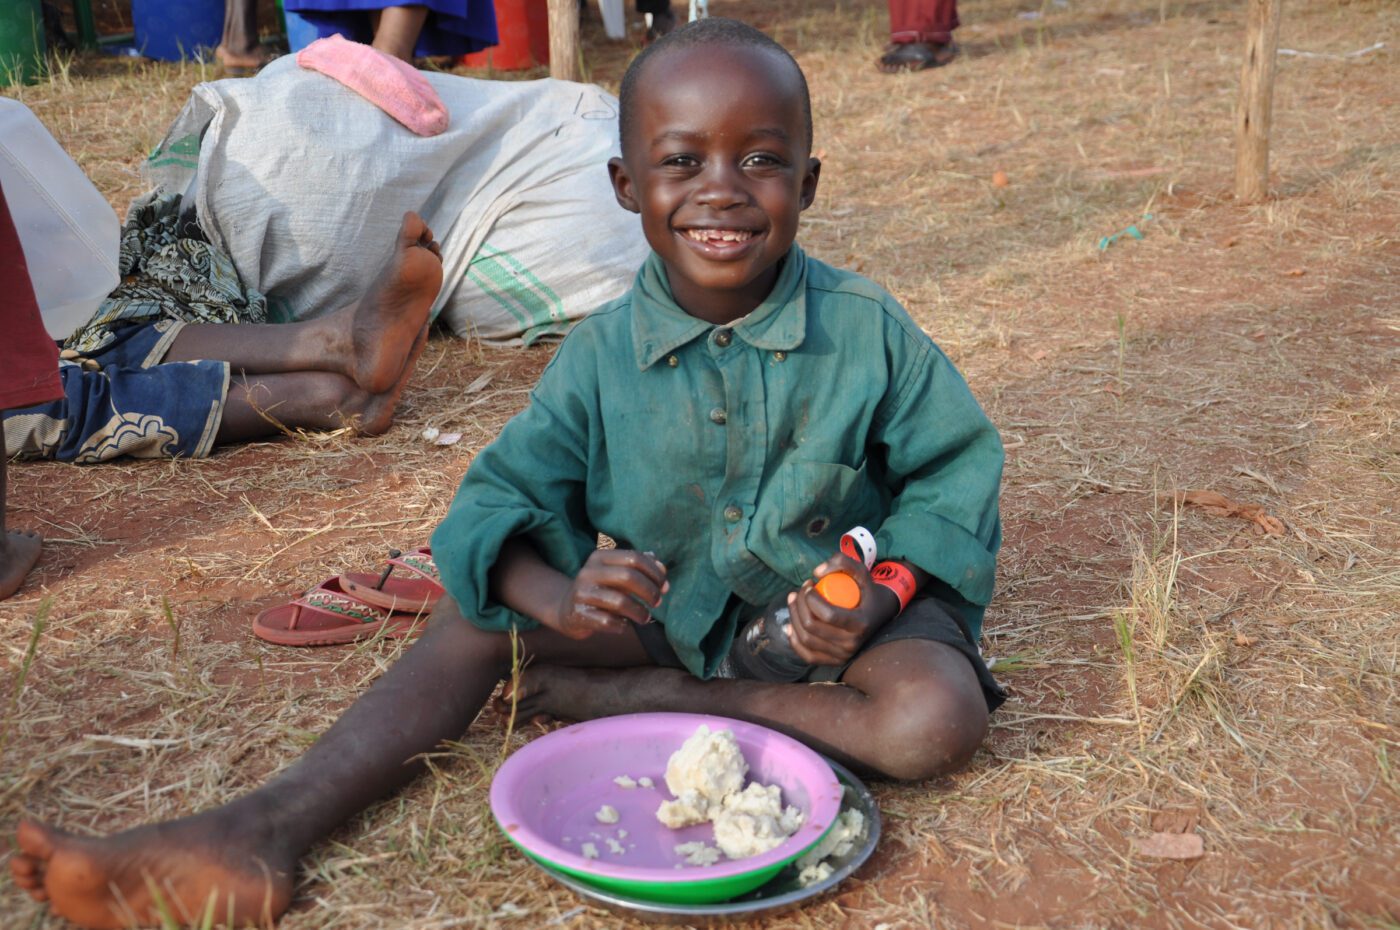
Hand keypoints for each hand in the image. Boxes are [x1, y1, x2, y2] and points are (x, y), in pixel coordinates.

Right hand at [548, 549, 667, 639]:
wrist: (567, 610)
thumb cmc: (602, 590)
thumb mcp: (618, 574)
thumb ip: (641, 568)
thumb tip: (663, 568)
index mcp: (600, 557)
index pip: (634, 558)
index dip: (654, 572)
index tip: (664, 586)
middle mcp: (588, 572)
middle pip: (628, 577)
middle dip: (649, 591)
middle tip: (657, 602)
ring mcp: (581, 593)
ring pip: (620, 601)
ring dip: (639, 612)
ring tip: (645, 617)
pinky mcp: (578, 614)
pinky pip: (608, 621)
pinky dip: (621, 625)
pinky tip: (624, 624)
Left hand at [784, 553, 900, 665]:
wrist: (879, 614)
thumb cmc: (867, 591)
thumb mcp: (861, 571)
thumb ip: (842, 561)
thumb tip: (816, 573)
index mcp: (860, 624)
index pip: (827, 615)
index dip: (810, 599)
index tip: (809, 585)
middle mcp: (851, 644)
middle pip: (812, 627)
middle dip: (798, 606)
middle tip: (799, 591)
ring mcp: (842, 656)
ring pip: (806, 640)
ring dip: (792, 618)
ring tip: (793, 601)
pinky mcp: (833, 661)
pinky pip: (807, 655)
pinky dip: (794, 640)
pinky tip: (790, 625)